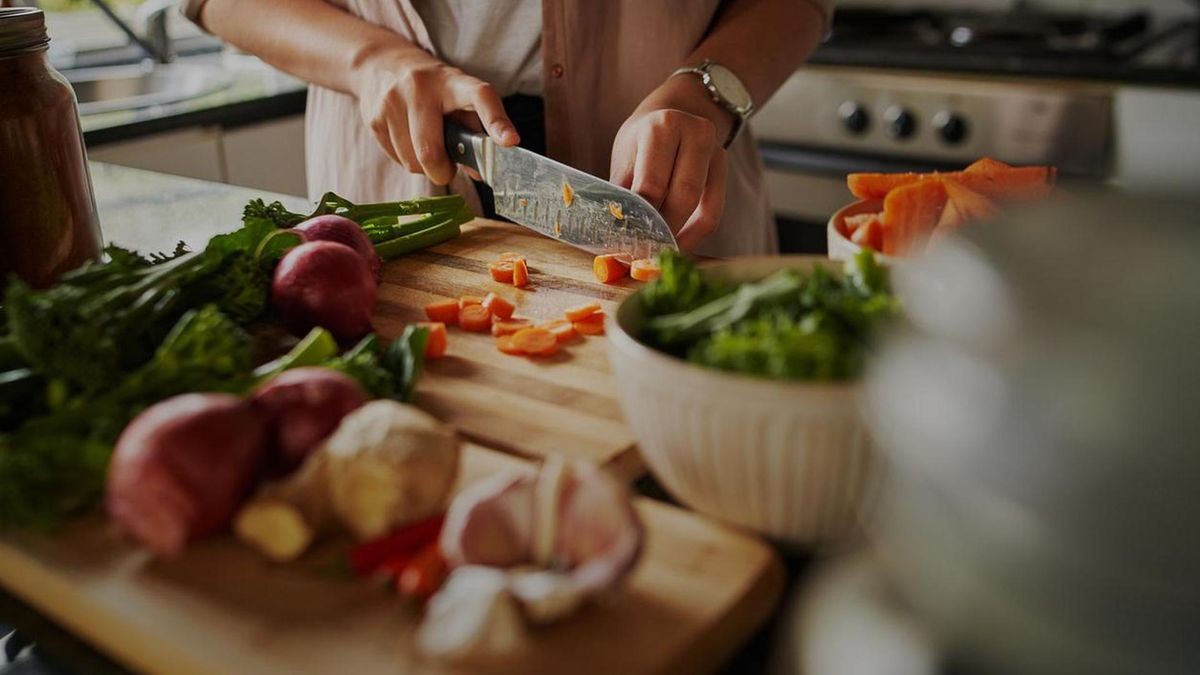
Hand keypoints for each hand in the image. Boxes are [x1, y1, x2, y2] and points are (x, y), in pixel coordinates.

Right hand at [351, 45, 517, 184]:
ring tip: (426, 147)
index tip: (510, 142)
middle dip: (442, 171)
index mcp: (453, 82)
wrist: (381, 65)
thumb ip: (474, 133)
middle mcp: (420, 87)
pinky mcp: (373, 118)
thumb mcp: (458, 98)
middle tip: (447, 169)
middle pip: (430, 150)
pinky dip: (406, 160)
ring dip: (423, 167)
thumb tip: (481, 172)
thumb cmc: (433, 90)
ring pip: (412, 161)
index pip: (479, 97)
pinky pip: (396, 159)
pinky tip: (408, 141)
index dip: (496, 122)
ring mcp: (392, 102)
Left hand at [610, 74, 731, 250]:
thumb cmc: (642, 140)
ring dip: (680, 235)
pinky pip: (714, 210)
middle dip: (663, 230)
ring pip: (701, 207)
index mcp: (662, 127)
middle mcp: (695, 133)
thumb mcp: (625, 157)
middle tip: (645, 253)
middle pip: (682, 197)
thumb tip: (616, 235)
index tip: (628, 244)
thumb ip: (623, 192)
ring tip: (659, 251)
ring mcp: (715, 149)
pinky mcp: (723, 167)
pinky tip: (679, 243)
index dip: (640, 219)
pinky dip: (696, 233)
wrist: (673, 111)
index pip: (652, 185)